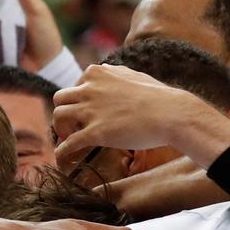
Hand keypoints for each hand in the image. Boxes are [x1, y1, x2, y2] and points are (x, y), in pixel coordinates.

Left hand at [52, 65, 207, 159]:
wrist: (172, 114)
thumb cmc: (158, 96)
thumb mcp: (133, 75)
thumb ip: (114, 74)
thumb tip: (105, 71)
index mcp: (97, 73)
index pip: (75, 85)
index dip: (77, 101)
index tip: (83, 112)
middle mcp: (89, 88)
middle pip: (60, 98)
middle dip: (63, 112)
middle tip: (71, 126)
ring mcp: (90, 110)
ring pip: (58, 116)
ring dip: (60, 129)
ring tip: (68, 139)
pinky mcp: (95, 132)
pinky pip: (69, 142)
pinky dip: (62, 151)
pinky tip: (62, 157)